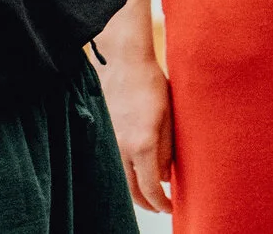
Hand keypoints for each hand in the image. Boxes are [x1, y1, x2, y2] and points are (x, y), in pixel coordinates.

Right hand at [96, 48, 173, 213]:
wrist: (124, 64)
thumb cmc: (152, 86)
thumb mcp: (168, 117)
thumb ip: (167, 150)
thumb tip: (164, 176)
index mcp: (142, 144)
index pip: (150, 188)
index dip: (160, 203)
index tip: (171, 208)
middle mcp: (121, 148)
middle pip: (131, 190)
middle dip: (147, 203)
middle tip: (161, 206)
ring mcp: (109, 142)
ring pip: (120, 179)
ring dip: (134, 191)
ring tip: (149, 194)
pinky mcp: (102, 136)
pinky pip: (113, 163)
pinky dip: (125, 174)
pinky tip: (135, 173)